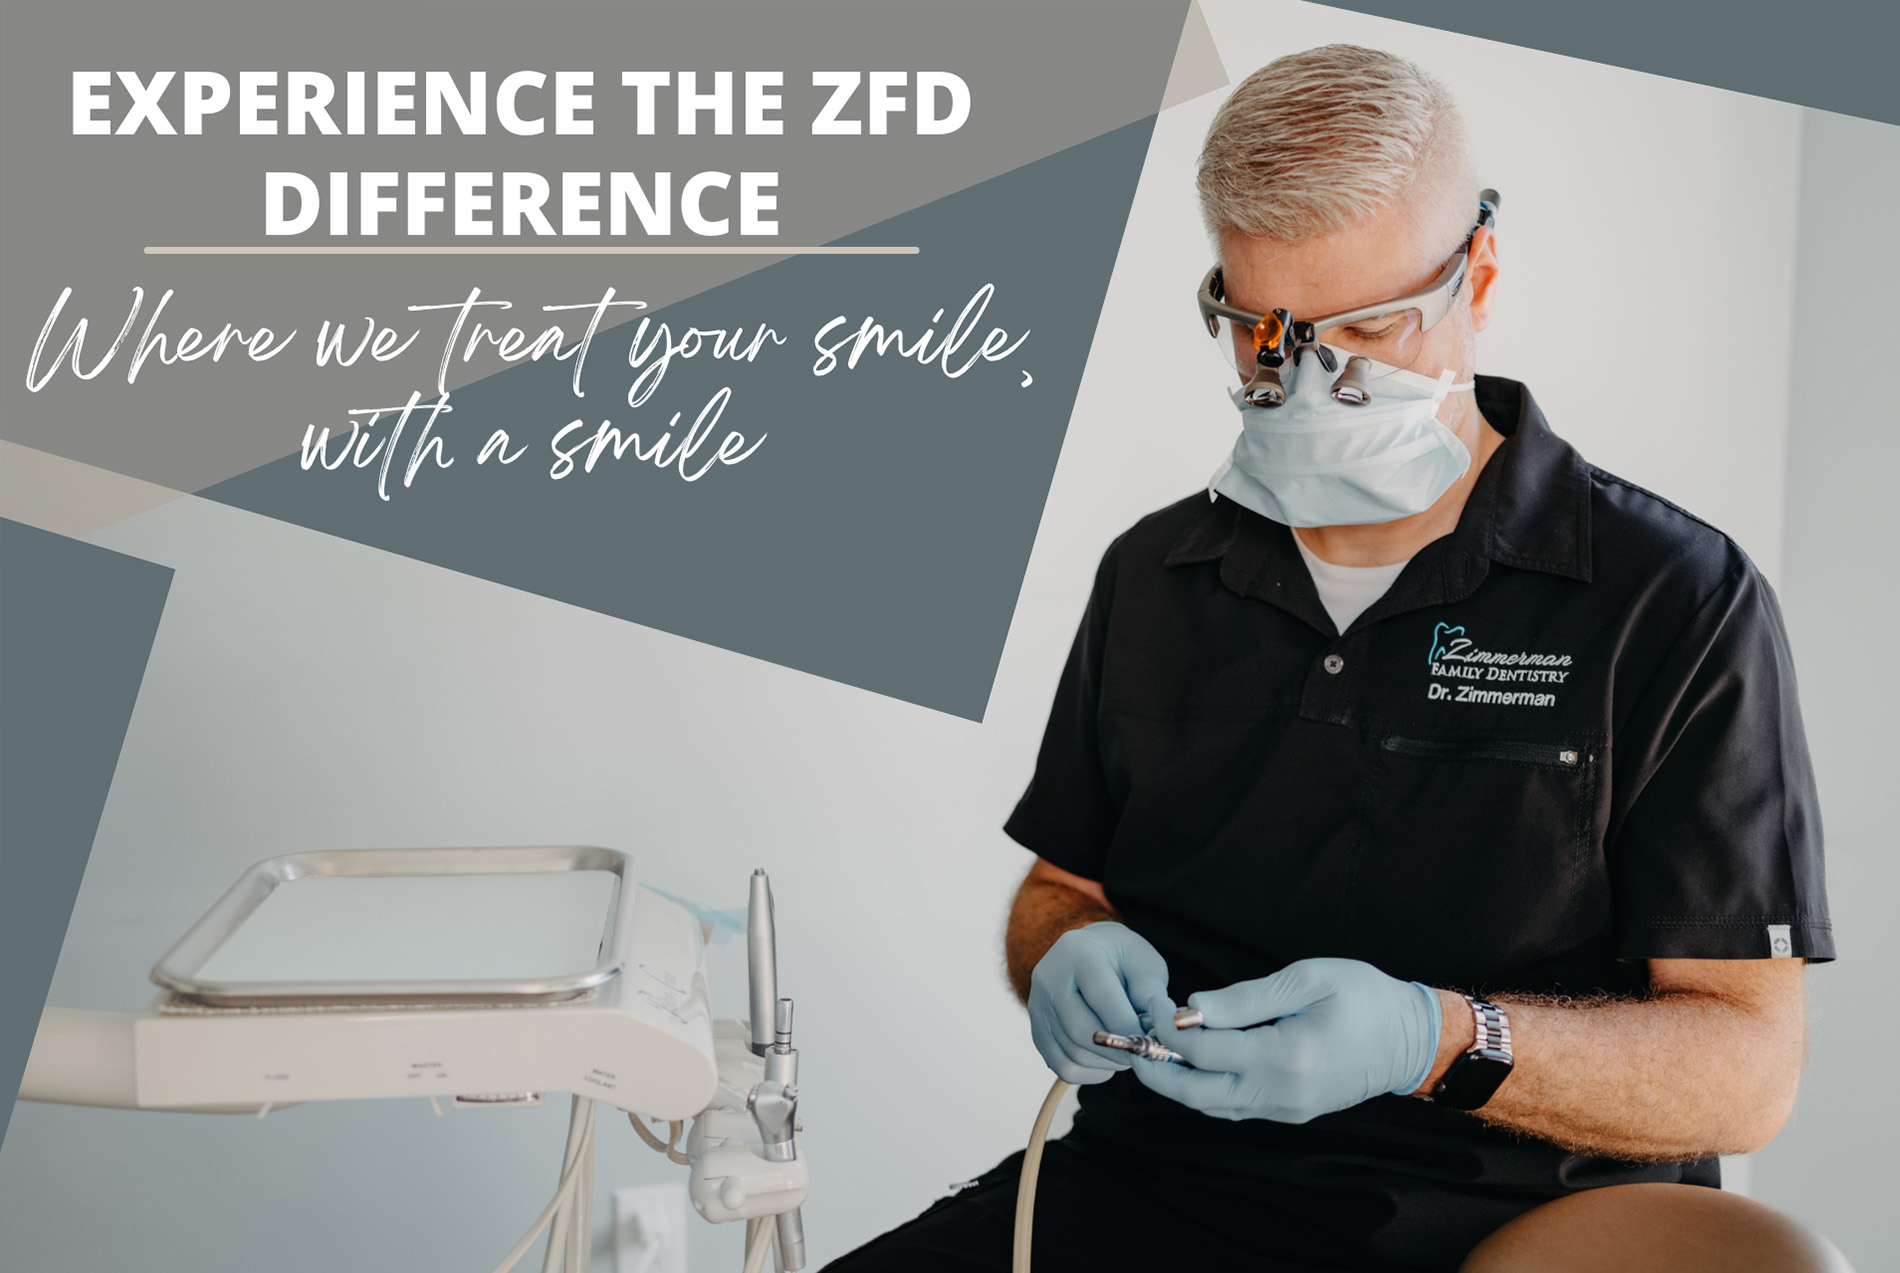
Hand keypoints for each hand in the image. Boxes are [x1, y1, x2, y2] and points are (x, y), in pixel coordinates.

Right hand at [1027, 922, 1169, 1084]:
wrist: (1085, 954)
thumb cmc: (1120, 959)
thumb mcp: (1143, 961)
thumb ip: (1150, 990)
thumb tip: (1155, 1026)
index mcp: (1079, 952)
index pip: (1100, 996)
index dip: (1127, 1025)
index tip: (1150, 1040)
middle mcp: (1050, 979)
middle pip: (1081, 1029)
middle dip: (1118, 1049)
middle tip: (1140, 1052)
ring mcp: (1038, 1007)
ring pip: (1073, 1052)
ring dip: (1108, 1062)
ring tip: (1126, 1051)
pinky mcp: (1037, 1031)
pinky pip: (1063, 1066)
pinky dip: (1091, 1072)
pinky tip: (1107, 1059)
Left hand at [1131, 957, 1441, 1122]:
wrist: (1412, 1041)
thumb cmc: (1365, 998)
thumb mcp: (1308, 979)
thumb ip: (1246, 998)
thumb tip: (1192, 1008)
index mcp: (1285, 1055)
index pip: (1203, 1051)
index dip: (1168, 1028)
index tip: (1154, 1002)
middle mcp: (1281, 1092)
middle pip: (1195, 1093)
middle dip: (1156, 1068)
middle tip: (1132, 1041)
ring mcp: (1285, 1109)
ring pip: (1211, 1106)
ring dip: (1176, 1082)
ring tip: (1153, 1050)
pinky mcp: (1289, 1113)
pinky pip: (1233, 1108)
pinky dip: (1203, 1090)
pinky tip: (1191, 1064)